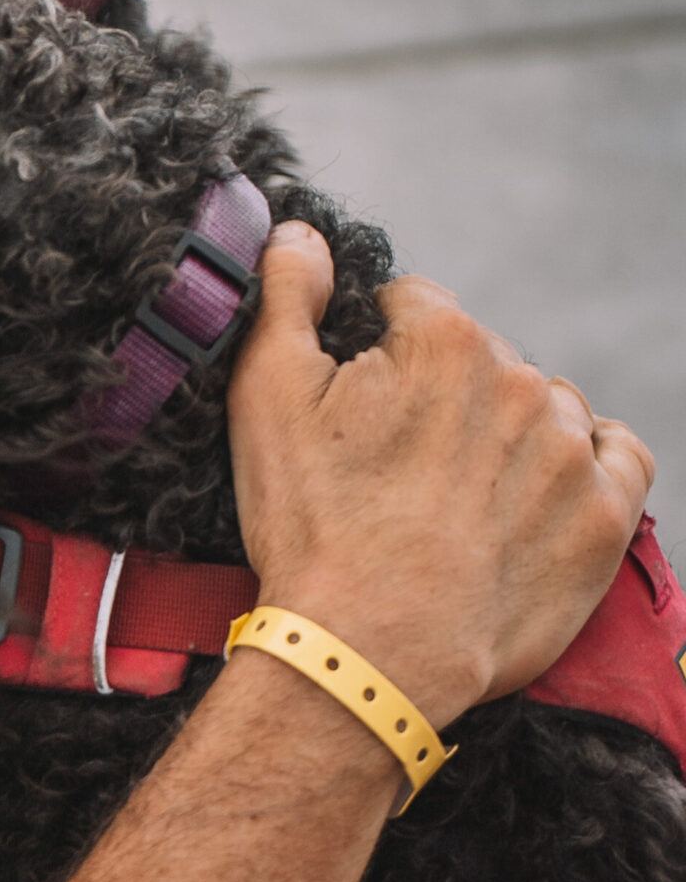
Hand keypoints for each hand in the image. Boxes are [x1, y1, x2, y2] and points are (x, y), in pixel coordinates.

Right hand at [229, 225, 653, 731]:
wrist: (367, 649)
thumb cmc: (310, 526)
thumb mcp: (265, 399)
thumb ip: (287, 299)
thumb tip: (301, 232)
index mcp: (443, 341)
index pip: (413, 307)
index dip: (373, 354)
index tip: (354, 411)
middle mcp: (522, 381)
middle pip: (482, 359)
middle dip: (441, 396)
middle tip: (392, 469)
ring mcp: (570, 451)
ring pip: (544, 405)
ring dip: (508, 430)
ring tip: (454, 494)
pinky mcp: (603, 515)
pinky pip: (617, 453)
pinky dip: (584, 459)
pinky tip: (537, 487)